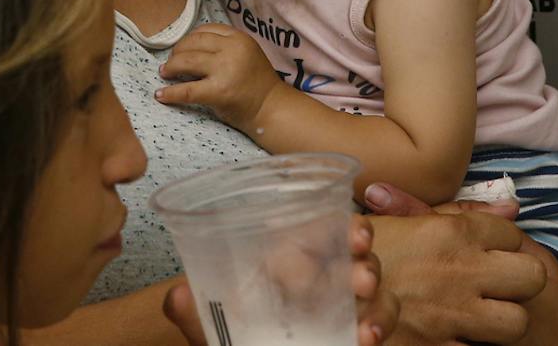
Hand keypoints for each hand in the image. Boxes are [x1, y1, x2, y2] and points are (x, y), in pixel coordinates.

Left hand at [156, 24, 282, 132]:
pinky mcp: (219, 92)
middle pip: (192, 43)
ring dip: (170, 67)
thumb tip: (187, 48)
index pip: (205, 30)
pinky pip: (187, 90)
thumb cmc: (256, 83)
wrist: (272, 108)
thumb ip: (223, 47)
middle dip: (177, 52)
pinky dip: (170, 93)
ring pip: (186, 61)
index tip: (182, 49)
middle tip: (170, 63)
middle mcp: (232, 49)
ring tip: (165, 73)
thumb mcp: (245, 54)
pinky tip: (161, 95)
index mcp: (238, 38)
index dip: (189, 39)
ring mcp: (225, 70)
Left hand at [161, 217, 398, 345]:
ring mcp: (342, 308)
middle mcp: (320, 278)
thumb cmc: (234, 341)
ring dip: (377, 295)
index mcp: (286, 262)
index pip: (316, 227)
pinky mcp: (358, 333)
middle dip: (362, 249)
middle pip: (353, 248)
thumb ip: (193, 314)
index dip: (337, 222)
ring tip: (366, 312)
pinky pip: (380, 322)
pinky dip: (381, 326)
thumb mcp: (211, 329)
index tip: (349, 230)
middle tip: (359, 264)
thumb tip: (176, 296)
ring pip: (376, 285)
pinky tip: (369, 337)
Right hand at [361, 184, 547, 345]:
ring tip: (484, 316)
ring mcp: (454, 313)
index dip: (506, 244)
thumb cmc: (362, 251)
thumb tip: (512, 205)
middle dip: (521, 282)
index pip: (512, 232)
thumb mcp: (405, 222)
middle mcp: (461, 270)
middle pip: (531, 276)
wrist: (322, 288)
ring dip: (504, 320)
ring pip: (516, 321)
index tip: (493, 251)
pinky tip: (459, 335)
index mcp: (451, 232)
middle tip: (500, 286)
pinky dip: (474, 345)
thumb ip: (457, 213)